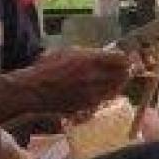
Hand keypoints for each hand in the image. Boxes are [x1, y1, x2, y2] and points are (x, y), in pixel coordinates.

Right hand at [18, 48, 133, 114]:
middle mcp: (94, 77)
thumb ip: (88, 53)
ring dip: (117, 83)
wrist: (33, 91)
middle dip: (125, 71)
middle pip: (123, 75)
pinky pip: (104, 99)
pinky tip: (101, 90)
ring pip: (116, 89)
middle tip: (125, 69)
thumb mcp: (67, 52)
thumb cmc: (47, 67)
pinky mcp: (87, 106)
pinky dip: (106, 94)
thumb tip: (105, 54)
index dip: (124, 58)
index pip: (120, 59)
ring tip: (115, 79)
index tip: (124, 58)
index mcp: (89, 60)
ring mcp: (91, 94)